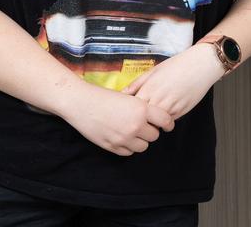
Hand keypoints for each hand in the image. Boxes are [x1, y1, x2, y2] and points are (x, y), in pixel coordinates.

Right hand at [60, 82, 174, 156]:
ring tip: (134, 132)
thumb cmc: (106, 97)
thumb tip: (157, 118)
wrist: (82, 103)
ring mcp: (123, 138)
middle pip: (154, 136)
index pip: (165, 121)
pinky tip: (123, 137)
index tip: (167, 125)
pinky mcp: (112, 146)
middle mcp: (135, 125)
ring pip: (143, 146)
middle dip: (151, 131)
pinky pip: (128, 152)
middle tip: (145, 126)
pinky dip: (128, 147)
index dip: (168, 124)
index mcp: (142, 109)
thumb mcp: (130, 97)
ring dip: (141, 140)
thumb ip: (143, 109)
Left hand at [122, 43, 223, 119]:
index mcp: (149, 89)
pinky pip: (167, 121)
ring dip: (151, 122)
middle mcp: (158, 100)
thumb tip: (121, 94)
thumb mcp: (154, 71)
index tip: (125, 111)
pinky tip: (164, 112)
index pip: (130, 108)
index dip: (126, 111)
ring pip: (154, 124)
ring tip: (150, 116)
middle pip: (140, 119)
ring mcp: (170, 107)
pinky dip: (163, 120)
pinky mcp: (181, 112)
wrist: (201, 65)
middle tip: (135, 118)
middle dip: (137, 120)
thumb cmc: (178, 65)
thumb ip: (136, 84)